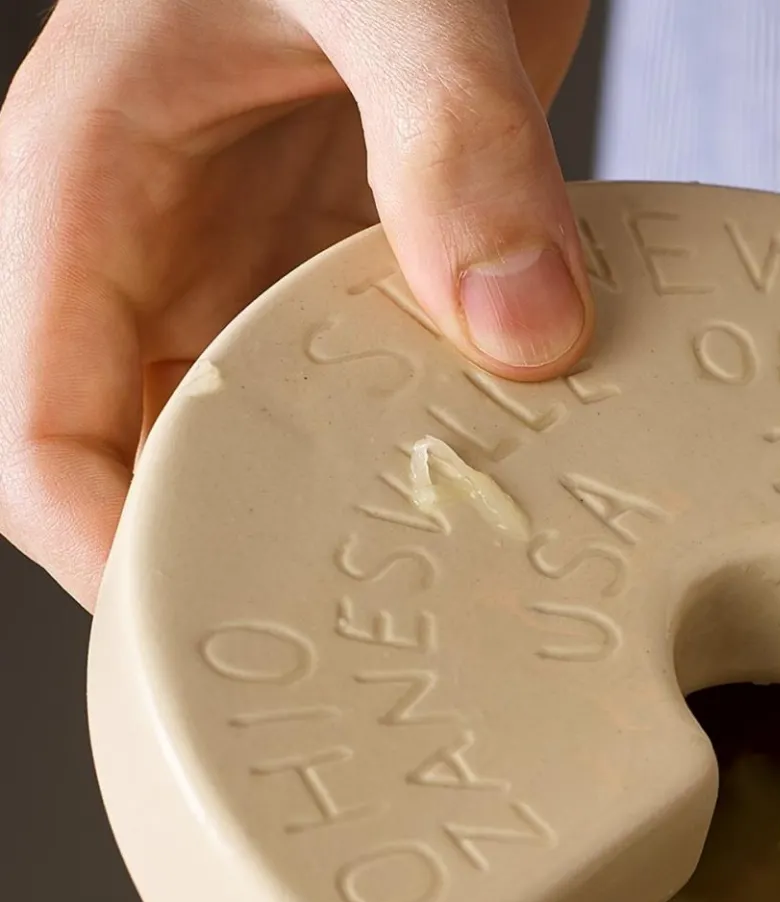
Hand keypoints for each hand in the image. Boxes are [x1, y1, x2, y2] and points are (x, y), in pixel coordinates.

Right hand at [0, 0, 593, 606]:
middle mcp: (155, 244)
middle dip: (229, 576)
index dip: (110, 563)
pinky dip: (414, 459)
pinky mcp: (352, 264)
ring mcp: (253, 263)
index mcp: (86, 182)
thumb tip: (522, 332)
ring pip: (252, 456)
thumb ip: (456, 142)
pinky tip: (499, 509)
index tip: (222, 645)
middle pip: (143, 475)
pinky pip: (354, 400)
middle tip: (353, 673)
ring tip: (434, 618)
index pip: (38, 435)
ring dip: (333, 531)